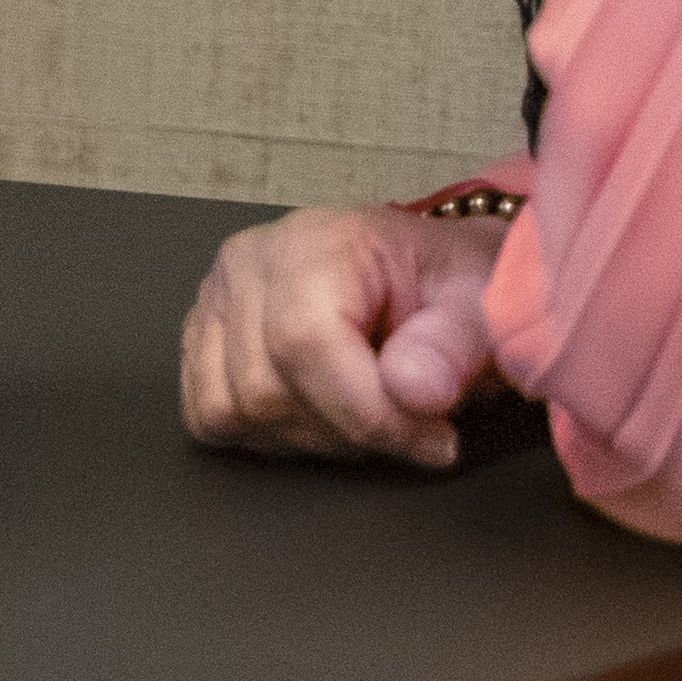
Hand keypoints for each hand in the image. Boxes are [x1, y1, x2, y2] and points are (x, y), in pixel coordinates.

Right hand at [180, 202, 508, 467]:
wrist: (426, 277)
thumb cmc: (446, 287)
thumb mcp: (479, 307)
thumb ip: (452, 345)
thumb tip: (412, 391)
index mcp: (318, 241)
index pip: (305, 342)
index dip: (367, 413)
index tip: (431, 438)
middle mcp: (252, 262)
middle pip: (266, 388)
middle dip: (346, 432)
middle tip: (408, 425)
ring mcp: (217, 298)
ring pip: (232, 409)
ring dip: (306, 437)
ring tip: (361, 413)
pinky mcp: (202, 336)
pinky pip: (206, 415)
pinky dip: (264, 434)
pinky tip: (317, 412)